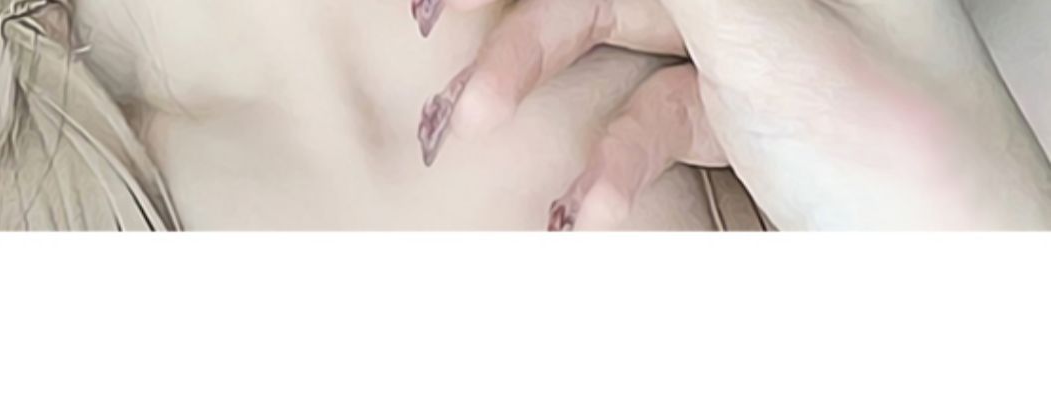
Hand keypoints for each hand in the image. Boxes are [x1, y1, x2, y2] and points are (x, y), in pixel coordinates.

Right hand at [415, 0, 1050, 229]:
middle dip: (526, 39)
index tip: (459, 2)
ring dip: (548, 105)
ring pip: (613, 60)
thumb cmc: (903, 162)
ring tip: (490, 137)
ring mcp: (748, 62)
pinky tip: (594, 206)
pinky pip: (640, 130)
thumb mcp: (770, 37)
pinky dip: (606, 169)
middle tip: (460, 83)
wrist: (947, 293)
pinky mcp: (731, 130)